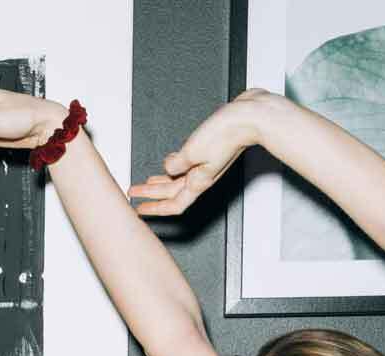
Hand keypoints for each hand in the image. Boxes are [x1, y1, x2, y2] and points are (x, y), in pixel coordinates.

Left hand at [128, 89, 277, 218]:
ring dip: (162, 181)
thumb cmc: (227, 133)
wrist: (250, 117)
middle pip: (173, 192)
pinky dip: (175, 165)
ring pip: (180, 178)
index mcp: (200, 181)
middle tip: (135, 192)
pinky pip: (188, 164)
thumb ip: (177, 162)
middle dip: (152, 193)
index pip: (174, 204)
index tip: (139, 209)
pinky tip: (171, 160)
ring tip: (148, 182)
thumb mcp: (192, 151)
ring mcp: (208, 164)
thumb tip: (168, 166)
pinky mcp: (210, 151)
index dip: (155, 208)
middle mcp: (203, 176)